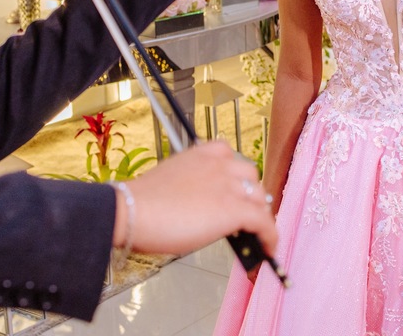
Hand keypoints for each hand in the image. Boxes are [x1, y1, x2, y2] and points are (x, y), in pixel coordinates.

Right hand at [119, 140, 277, 259]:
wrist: (132, 212)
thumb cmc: (144, 202)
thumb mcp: (174, 180)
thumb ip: (197, 185)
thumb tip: (207, 206)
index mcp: (204, 152)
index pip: (234, 160)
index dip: (238, 180)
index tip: (236, 193)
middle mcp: (221, 163)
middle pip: (251, 178)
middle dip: (251, 197)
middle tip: (245, 217)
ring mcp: (229, 185)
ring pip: (260, 199)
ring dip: (260, 217)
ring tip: (257, 236)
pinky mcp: (234, 209)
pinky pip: (264, 222)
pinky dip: (270, 237)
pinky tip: (268, 250)